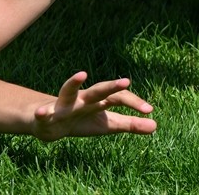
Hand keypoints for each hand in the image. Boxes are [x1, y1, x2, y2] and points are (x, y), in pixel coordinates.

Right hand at [33, 72, 156, 139]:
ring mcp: (64, 105)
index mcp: (99, 101)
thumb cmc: (82, 121)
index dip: (134, 103)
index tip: (149, 110)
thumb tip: (155, 125)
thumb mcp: (107, 125)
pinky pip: (44, 113)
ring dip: (74, 82)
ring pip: (68, 91)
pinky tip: (42, 112)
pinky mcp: (47, 115)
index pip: (119, 98)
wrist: (50, 124)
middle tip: (126, 81)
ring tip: (82, 73)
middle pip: (98, 90)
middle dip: (111, 85)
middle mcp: (83, 99)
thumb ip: (130, 124)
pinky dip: (43, 112)